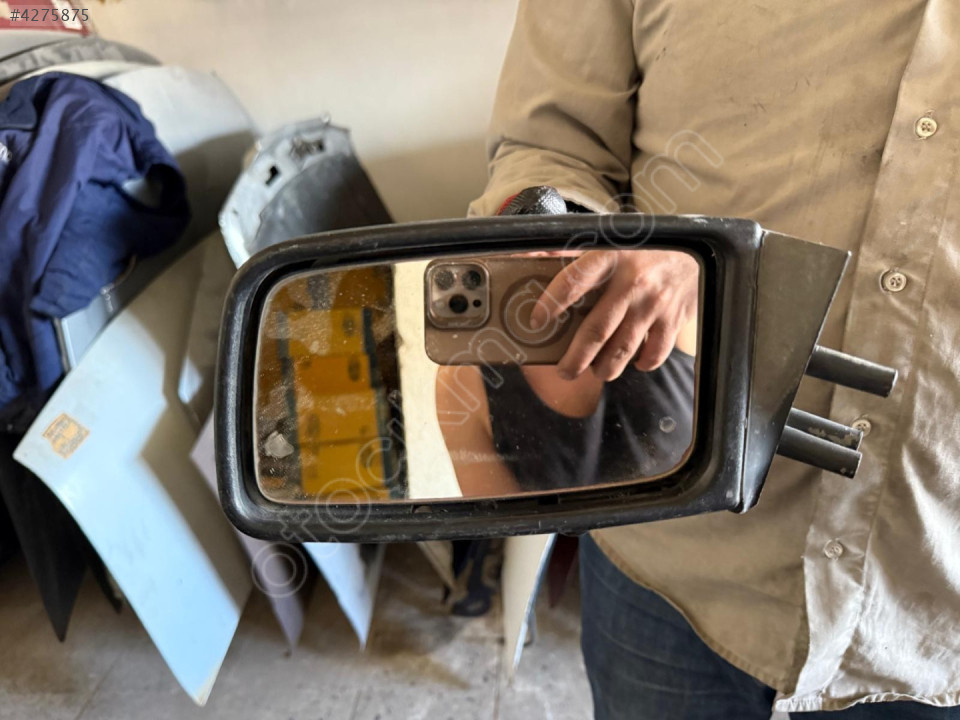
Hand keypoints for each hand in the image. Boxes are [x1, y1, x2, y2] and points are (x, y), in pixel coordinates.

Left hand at [529, 250, 698, 379]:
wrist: (697, 247)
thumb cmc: (646, 247)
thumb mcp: (613, 239)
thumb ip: (578, 252)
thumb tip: (537, 254)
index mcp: (611, 257)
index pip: (573, 283)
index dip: (551, 305)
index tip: (536, 322)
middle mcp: (632, 282)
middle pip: (596, 330)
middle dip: (575, 359)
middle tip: (564, 371)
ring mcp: (654, 303)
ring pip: (623, 348)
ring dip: (605, 367)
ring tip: (595, 371)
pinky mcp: (673, 318)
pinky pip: (655, 352)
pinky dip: (642, 363)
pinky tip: (633, 362)